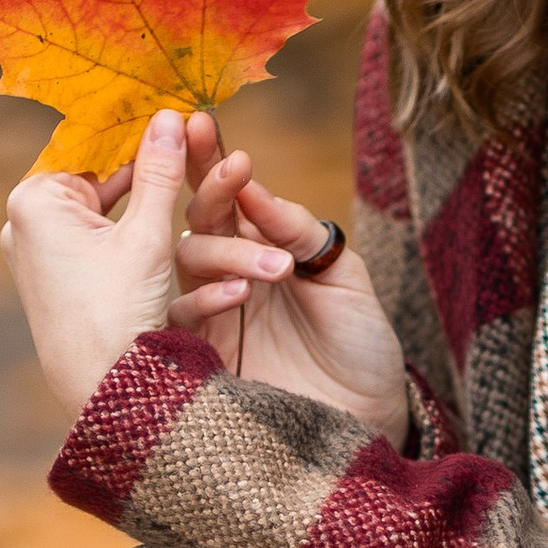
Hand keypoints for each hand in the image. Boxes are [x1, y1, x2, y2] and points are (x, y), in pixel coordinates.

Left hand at [0, 106, 190, 421]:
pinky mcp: (63, 287)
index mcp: (35, 201)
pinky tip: (191, 247)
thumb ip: (160, 172)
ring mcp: (43, 258)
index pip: (90, 146)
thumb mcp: (149, 235)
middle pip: (102, 182)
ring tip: (212, 195)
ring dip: (163, 217)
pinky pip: (109, 255)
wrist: (105, 396)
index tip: (176, 113)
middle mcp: (28, 226)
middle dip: (155, 175)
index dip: (137, 130)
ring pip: (113, 221)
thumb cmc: (118, 312)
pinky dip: (146, 252)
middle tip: (202, 151)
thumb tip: (170, 116)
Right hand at [168, 112, 410, 443]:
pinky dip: (204, 299)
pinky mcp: (200, 358)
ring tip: (267, 258)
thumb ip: (301, 232)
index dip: (212, 159)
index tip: (202, 122)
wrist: (367, 424)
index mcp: (263, 248)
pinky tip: (238, 295)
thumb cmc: (361, 350)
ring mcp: (212, 315)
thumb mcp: (344, 279)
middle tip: (223, 157)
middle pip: (198, 219)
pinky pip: (180, 318)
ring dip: (222, 247)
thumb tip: (253, 185)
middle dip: (206, 184)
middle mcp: (230, 276)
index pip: (229, 195)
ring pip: (187, 262)